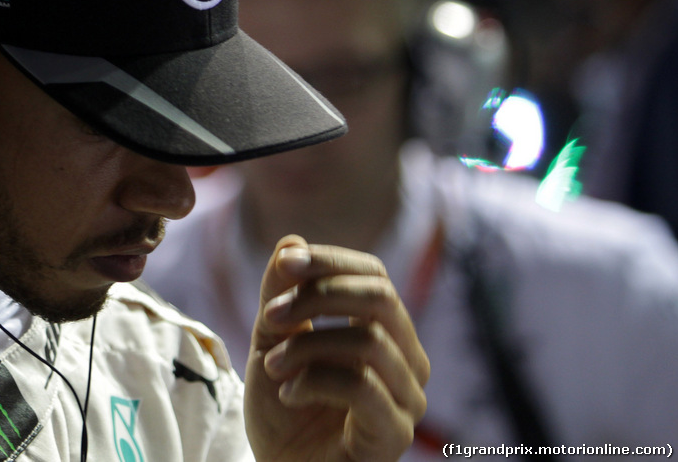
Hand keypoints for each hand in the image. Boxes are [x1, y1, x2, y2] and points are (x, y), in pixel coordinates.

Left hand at [245, 235, 429, 461]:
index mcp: (385, 330)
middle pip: (380, 297)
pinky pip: (364, 386)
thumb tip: (291, 241)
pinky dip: (314, 381)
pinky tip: (288, 394)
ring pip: (368, 340)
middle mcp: (408, 360)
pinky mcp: (396, 435)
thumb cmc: (284, 406)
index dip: (330, 261)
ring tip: (271, 366)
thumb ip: (279, 293)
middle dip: (317, 295)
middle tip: (269, 316)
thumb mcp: (270, 340)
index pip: (374, 275)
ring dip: (307, 345)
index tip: (285, 264)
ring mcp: (408, 399)